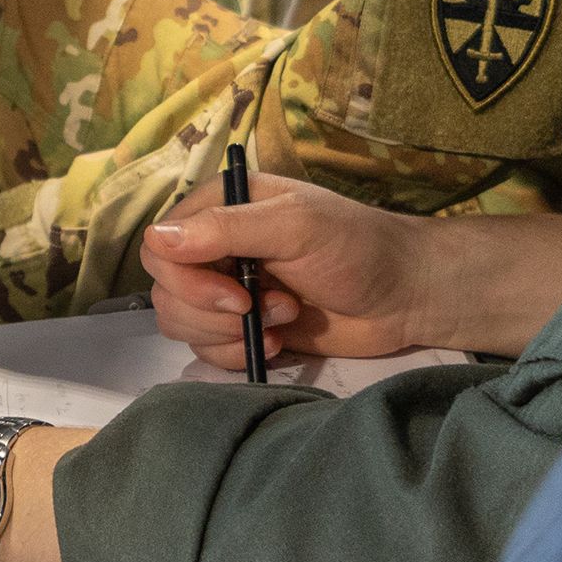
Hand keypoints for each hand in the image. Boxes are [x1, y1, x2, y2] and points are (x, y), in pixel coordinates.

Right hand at [139, 174, 428, 369]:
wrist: (405, 297)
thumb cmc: (358, 248)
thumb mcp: (296, 226)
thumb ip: (227, 229)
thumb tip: (156, 238)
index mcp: (219, 208)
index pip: (160, 245)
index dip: (185, 279)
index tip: (235, 295)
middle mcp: (214, 247)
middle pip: (165, 291)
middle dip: (212, 312)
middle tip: (262, 307)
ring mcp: (225, 290)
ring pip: (179, 323)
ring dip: (227, 333)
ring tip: (283, 317)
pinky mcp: (241, 328)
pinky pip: (206, 350)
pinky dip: (236, 353)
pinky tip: (278, 342)